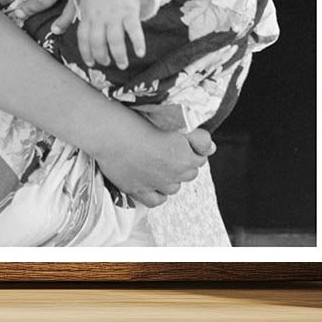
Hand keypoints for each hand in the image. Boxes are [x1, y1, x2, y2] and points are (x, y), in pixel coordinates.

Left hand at [76, 0, 145, 70]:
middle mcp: (99, 17)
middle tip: (107, 64)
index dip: (86, 53)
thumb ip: (71, 17)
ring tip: (122, 64)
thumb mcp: (81, 2)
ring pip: (115, 40)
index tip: (91, 63)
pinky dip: (138, 43)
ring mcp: (115, 14)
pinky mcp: (129, 10)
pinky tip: (140, 53)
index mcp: (87, 15)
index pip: (83, 39)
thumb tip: (55, 30)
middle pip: (98, 42)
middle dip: (102, 57)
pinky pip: (133, 29)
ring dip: (119, 55)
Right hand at [94, 120, 215, 207]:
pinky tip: (153, 181)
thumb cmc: (138, 121)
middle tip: (170, 148)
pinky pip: (157, 200)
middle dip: (185, 162)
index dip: (194, 145)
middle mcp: (174, 173)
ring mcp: (156, 184)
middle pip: (191, 172)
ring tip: (160, 163)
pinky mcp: (138, 191)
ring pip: (175, 187)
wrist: (110, 133)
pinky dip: (158, 192)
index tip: (184, 138)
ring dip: (172, 177)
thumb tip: (212, 148)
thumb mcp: (171, 121)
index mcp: (185, 155)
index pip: (202, 154)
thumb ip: (196, 137)